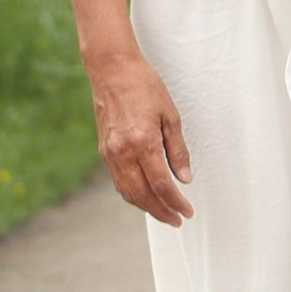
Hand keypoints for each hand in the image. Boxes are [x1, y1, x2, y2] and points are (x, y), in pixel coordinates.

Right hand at [87, 44, 194, 225]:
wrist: (112, 71)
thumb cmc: (145, 87)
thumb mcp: (171, 115)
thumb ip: (178, 149)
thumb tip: (185, 178)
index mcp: (142, 141)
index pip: (161, 183)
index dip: (175, 201)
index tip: (187, 212)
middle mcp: (122, 151)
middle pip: (141, 194)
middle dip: (160, 211)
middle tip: (177, 220)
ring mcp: (109, 152)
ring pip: (126, 191)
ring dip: (146, 206)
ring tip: (164, 212)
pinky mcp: (103, 150)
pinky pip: (118, 180)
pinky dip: (132, 192)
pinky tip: (146, 195)